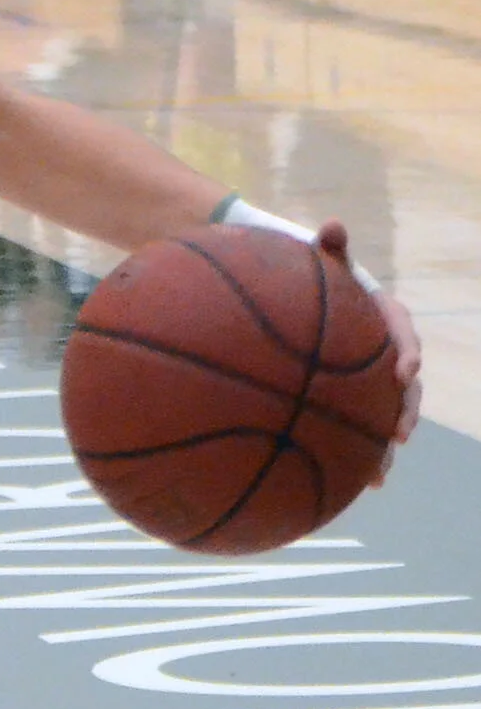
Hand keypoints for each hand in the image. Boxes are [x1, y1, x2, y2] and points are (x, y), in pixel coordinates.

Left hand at [321, 219, 421, 465]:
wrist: (302, 301)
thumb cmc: (315, 282)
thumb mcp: (321, 266)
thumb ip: (329, 250)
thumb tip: (331, 224)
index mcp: (382, 319)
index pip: (402, 333)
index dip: (406, 351)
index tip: (405, 371)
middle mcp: (383, 352)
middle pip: (404, 386)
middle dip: (404, 410)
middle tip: (398, 433)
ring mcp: (369, 379)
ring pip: (386, 414)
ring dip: (385, 444)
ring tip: (379, 471)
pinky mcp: (353, 399)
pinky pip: (360, 428)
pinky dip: (362, 455)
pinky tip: (358, 484)